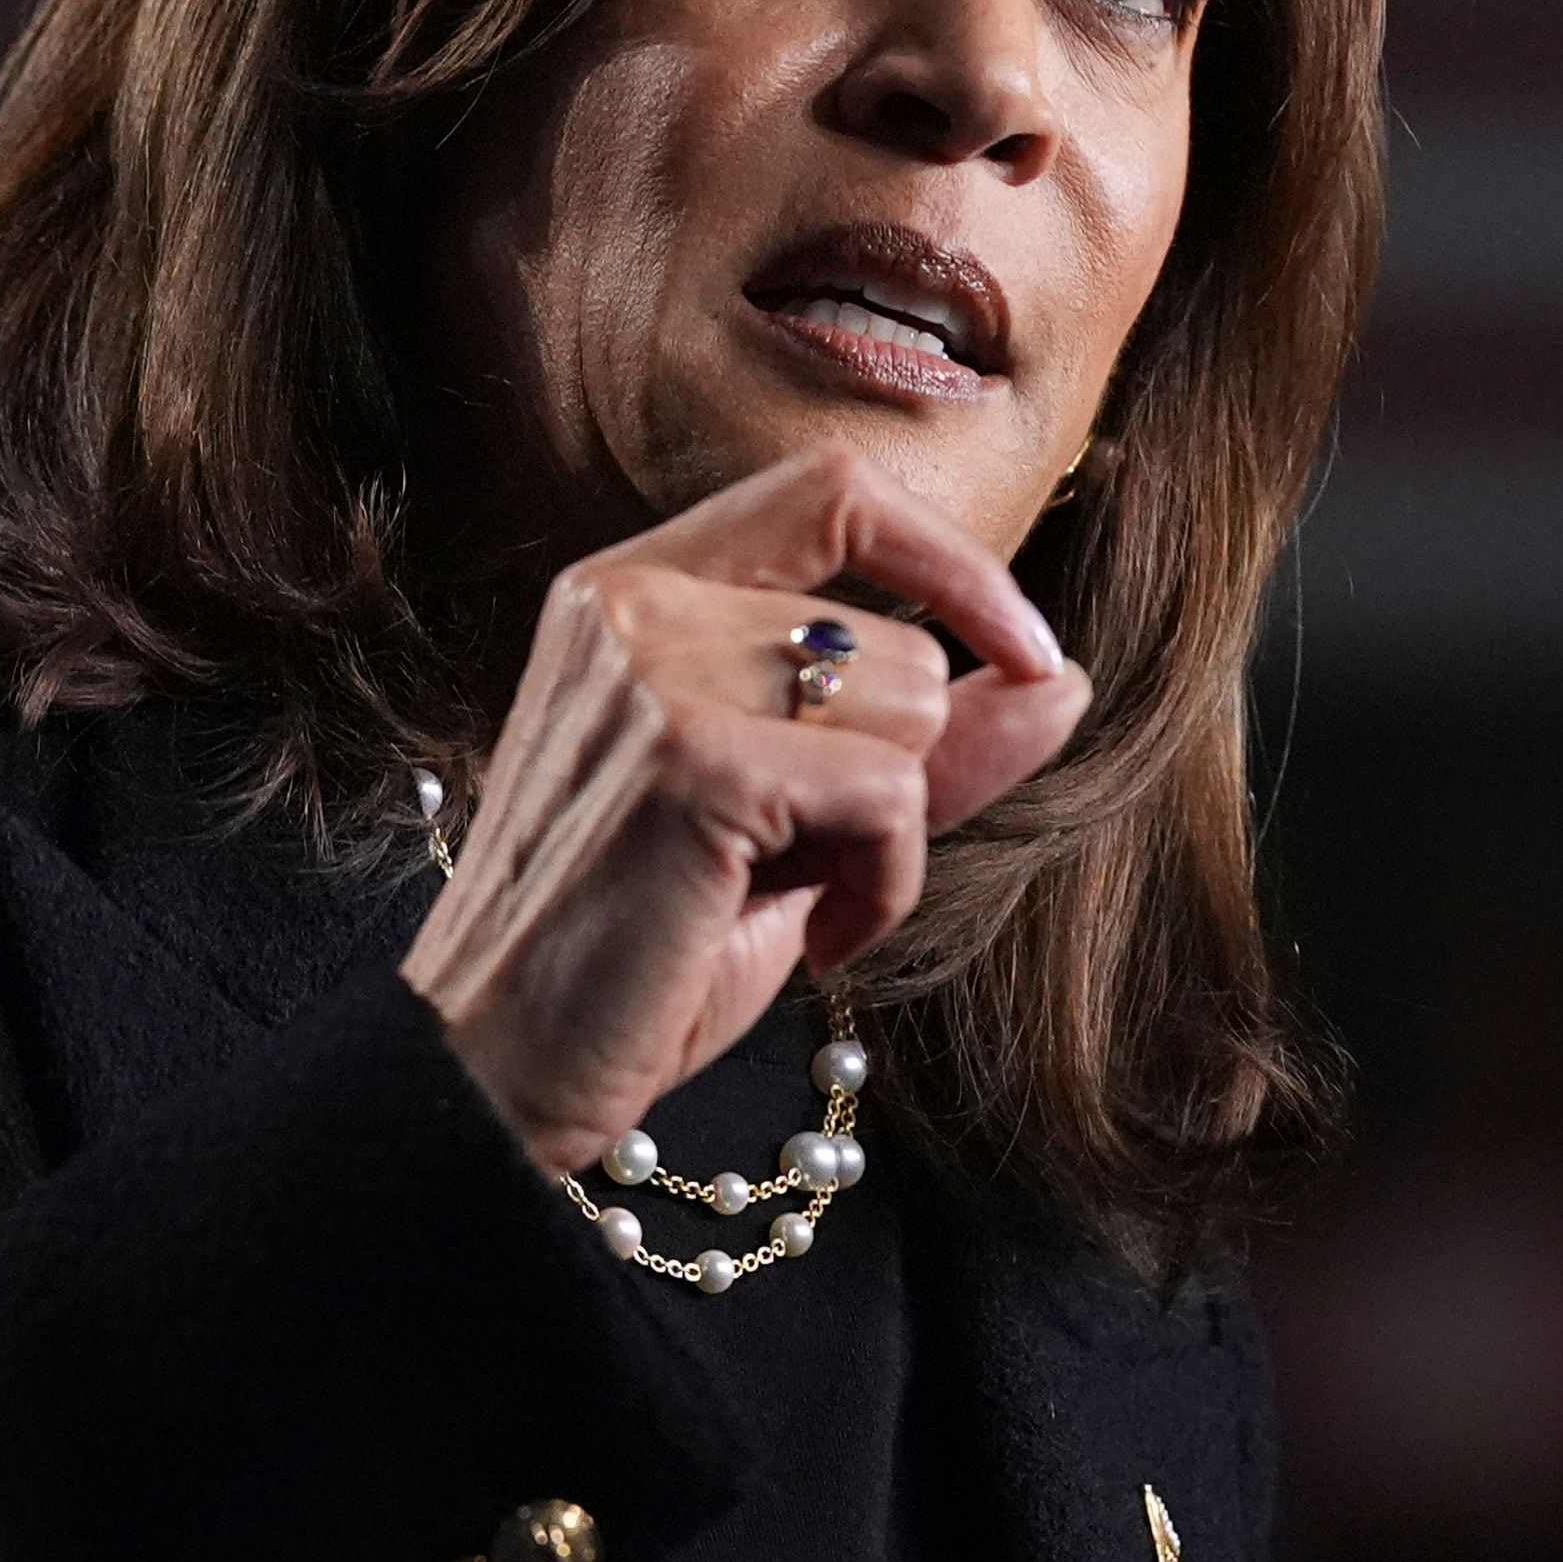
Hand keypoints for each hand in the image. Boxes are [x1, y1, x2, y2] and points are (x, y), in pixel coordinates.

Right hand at [398, 446, 1091, 1174]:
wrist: (500, 1071)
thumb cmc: (641, 948)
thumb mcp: (795, 821)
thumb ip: (923, 737)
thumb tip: (1062, 677)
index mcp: (632, 588)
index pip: (832, 490)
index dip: (953, 560)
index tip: (1027, 651)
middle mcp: (629, 603)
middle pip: (898, 636)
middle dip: (898, 770)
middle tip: (802, 860)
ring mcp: (651, 673)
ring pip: (908, 708)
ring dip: (886, 833)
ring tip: (785, 894)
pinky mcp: (690, 760)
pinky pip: (891, 797)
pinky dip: (882, 886)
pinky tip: (806, 938)